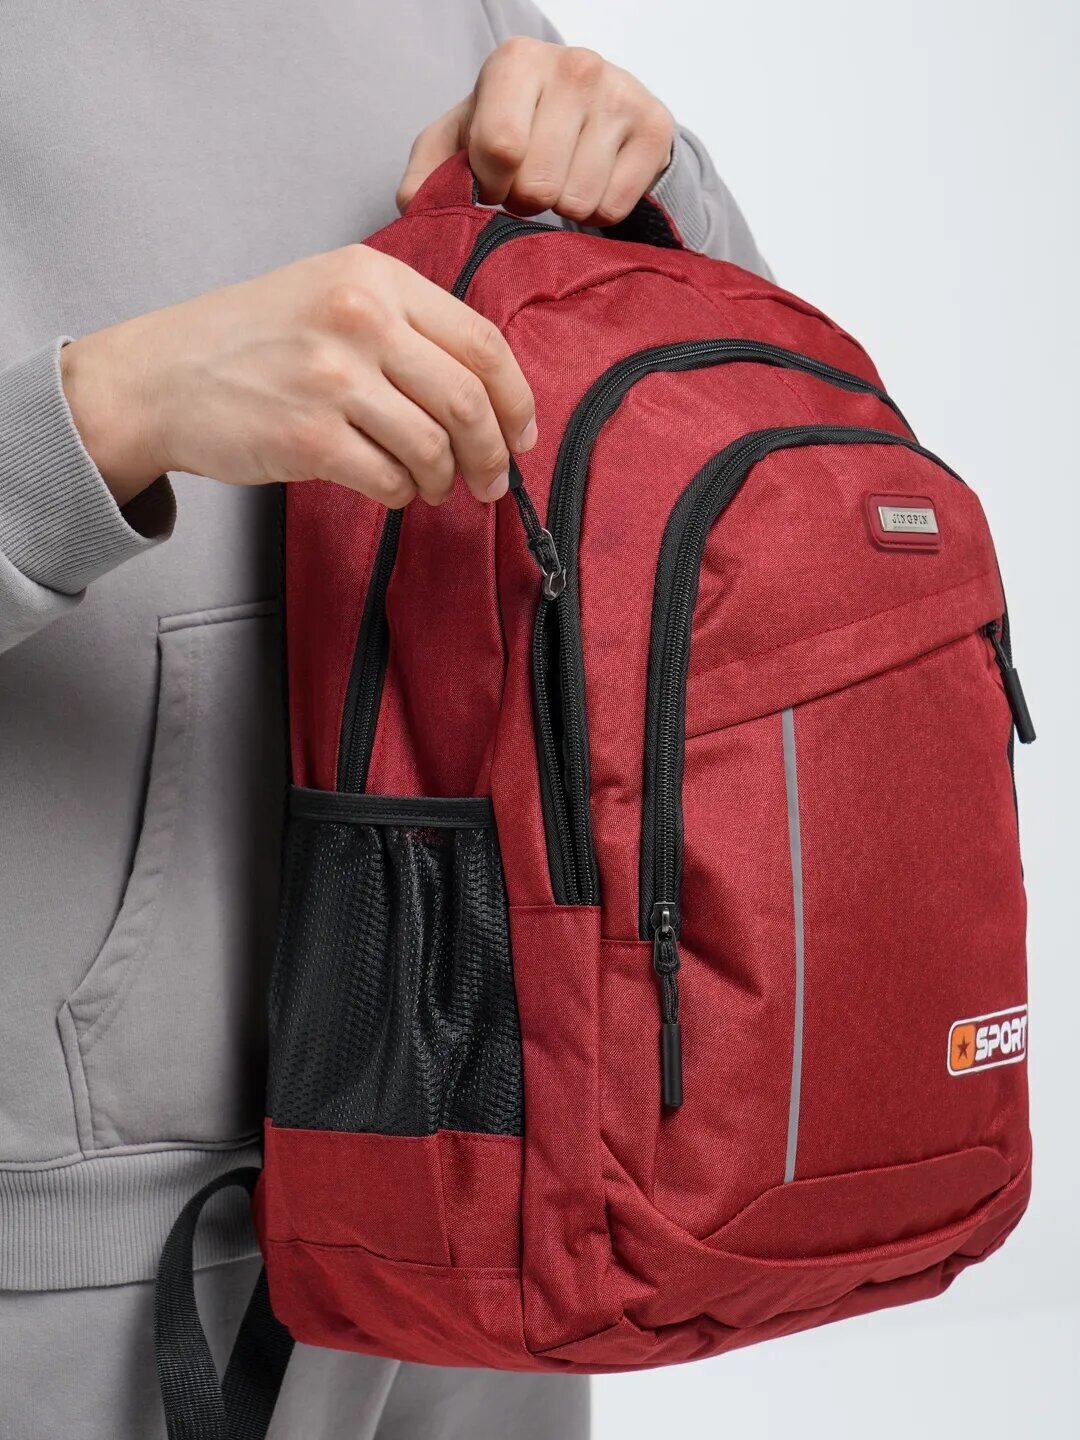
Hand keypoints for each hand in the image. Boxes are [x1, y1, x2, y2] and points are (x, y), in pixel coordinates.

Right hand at [61, 245, 536, 509]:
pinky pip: (390, 479)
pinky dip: (403, 494)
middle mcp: (360, 319)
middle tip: (492, 480)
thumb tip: (485, 389)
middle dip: (493, 453)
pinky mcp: (309, 435)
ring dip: (445, 479)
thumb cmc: (251, 340)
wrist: (162, 377)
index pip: (482, 341)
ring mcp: (333, 378)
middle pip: (468, 400)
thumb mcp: (329, 292)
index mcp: (375, 277)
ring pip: (434, 447)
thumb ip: (405, 322)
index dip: (516, 399)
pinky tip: (392, 489)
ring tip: (434, 487)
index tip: (522, 433)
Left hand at [397, 37, 673, 226]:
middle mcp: (574, 66)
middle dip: (527, 201)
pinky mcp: (655, 127)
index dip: (491, 185)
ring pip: (578, 202)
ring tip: (561, 182)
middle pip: (539, 184)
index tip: (494, 181)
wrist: (588, 113)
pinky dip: (599, 212)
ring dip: (563, 209)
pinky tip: (593, 183)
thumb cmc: (512, 128)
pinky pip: (614, 208)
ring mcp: (620, 94)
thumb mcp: (457, 144)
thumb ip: (425, 176)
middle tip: (531, 185)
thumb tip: (413, 209)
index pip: (500, 148)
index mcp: (516, 61)